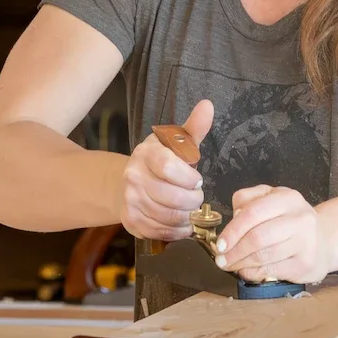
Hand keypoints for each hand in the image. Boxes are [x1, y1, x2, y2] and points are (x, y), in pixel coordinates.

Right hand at [120, 99, 213, 241]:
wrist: (129, 183)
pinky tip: (180, 222)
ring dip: (187, 217)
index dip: (189, 178)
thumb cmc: (162, 162)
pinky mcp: (131, 221)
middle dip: (193, 201)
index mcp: (146, 153)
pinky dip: (177, 230)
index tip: (196, 180)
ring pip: (169, 217)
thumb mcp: (178, 143)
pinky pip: (162, 232)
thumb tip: (208, 105)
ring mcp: (130, 200)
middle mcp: (133, 176)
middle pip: (173, 197)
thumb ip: (194, 127)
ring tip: (189, 209)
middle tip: (196, 198)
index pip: (169, 167)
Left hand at [217, 185, 331, 285]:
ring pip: (264, 256)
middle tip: (221, 259)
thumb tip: (233, 219)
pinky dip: (254, 272)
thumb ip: (248, 201)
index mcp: (287, 198)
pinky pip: (272, 270)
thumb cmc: (289, 220)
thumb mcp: (270, 199)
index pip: (253, 212)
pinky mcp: (306, 263)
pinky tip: (246, 271)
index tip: (220, 243)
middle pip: (258, 237)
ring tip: (230, 265)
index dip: (232, 230)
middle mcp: (300, 218)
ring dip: (241, 263)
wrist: (323, 240)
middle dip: (234, 251)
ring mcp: (306, 242)